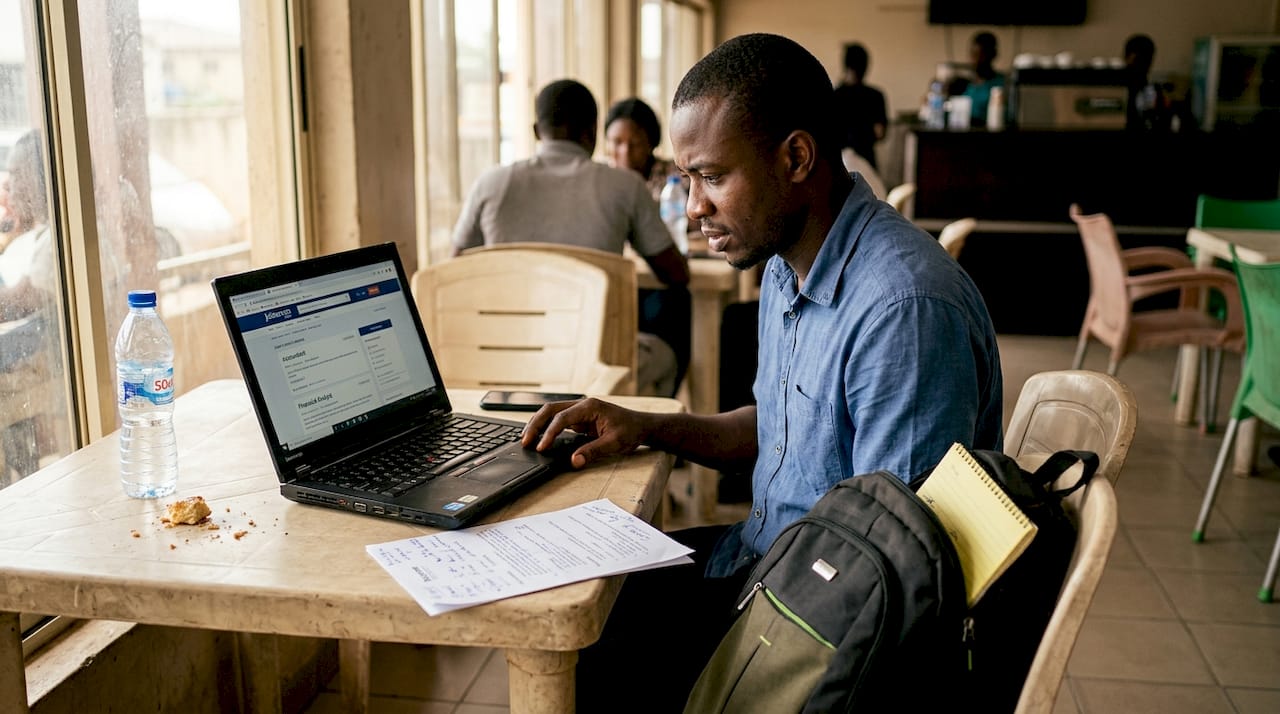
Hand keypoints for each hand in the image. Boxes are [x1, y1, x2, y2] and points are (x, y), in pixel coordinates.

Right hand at [521, 397, 649, 468]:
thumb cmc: (631, 431)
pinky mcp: (579, 418)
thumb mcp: (614, 444)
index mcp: (590, 407)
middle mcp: (582, 405)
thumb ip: (593, 452)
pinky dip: (546, 427)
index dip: (549, 433)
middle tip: (525, 441)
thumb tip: (574, 461)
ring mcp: (580, 411)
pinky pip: (558, 420)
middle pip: (550, 409)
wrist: (642, 426)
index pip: (562, 418)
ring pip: (551, 412)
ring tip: (526, 439)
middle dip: (535, 424)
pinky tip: (538, 437)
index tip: (541, 447)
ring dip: (538, 424)